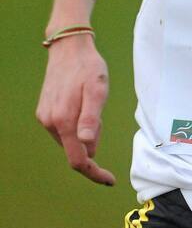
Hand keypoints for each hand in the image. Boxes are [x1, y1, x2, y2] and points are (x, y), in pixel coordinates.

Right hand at [36, 37, 114, 185]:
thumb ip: (92, 119)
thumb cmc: (88, 68)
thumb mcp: (98, 90)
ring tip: (91, 105)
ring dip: (84, 133)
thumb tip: (88, 146)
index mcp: (64, 121)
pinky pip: (63, 129)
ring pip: (70, 140)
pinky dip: (76, 125)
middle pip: (77, 150)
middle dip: (92, 141)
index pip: (78, 160)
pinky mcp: (44, 112)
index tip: (110, 179)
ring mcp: (45, 118)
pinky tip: (81, 104)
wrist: (68, 48)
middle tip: (101, 116)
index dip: (94, 173)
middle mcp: (50, 123)